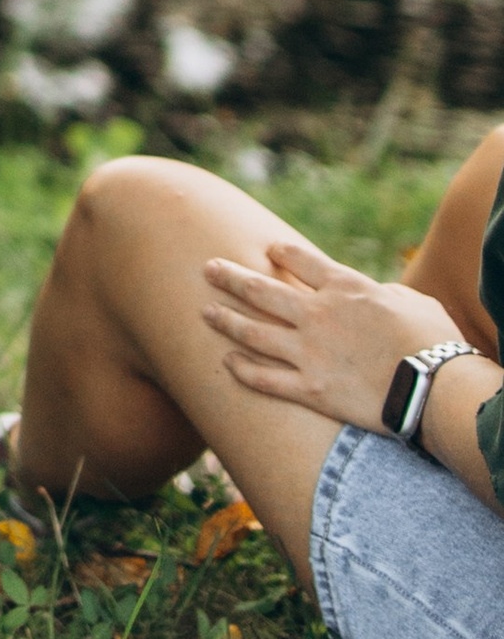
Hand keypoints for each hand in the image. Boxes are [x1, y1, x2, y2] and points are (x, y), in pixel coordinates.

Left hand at [201, 235, 459, 430]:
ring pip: (253, 331)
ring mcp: (308, 352)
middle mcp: (317, 314)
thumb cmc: (434, 342)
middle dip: (230, 277)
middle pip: (262, 289)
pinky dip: (243, 371)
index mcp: (345, 287)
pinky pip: (265, 379)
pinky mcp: (309, 388)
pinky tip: (226, 363)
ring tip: (204, 312)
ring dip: (226, 320)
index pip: (301, 260)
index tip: (267, 249)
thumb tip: (383, 298)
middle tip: (207, 268)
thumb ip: (389, 296)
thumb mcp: (415, 303)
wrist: (433, 386)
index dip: (281, 252)